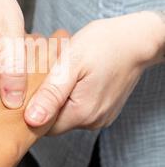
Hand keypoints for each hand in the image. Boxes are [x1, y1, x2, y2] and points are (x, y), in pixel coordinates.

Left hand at [24, 12, 164, 134]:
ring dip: (57, 97)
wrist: (136, 39)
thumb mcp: (71, 63)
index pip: (42, 126)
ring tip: (61, 73)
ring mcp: (100, 117)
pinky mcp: (103, 110)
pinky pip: (78, 108)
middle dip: (44, 100)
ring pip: (65, 114)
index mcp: (82, 113)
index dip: (30, 109)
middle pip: (54, 121)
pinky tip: (72, 77)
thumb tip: (32, 120)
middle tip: (46, 73)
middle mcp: (92, 121)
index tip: (29, 86)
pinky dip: (70, 95)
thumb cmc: (103, 44)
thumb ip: (51, 93)